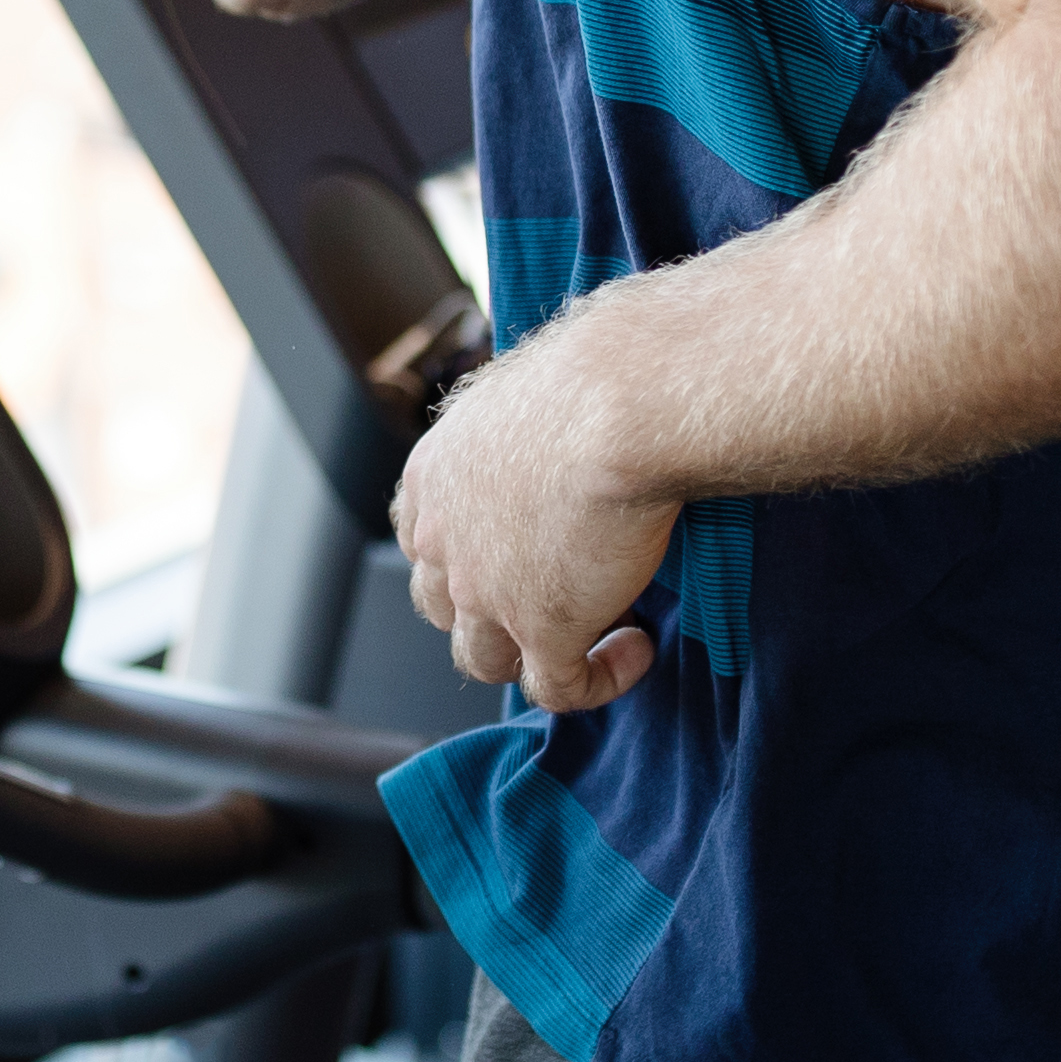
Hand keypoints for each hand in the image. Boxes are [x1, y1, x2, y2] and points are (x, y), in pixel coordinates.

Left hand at [391, 332, 672, 711]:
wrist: (621, 402)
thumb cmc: (595, 373)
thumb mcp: (531, 394)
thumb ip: (528, 434)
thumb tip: (569, 432)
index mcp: (433, 475)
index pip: (422, 541)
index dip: (465, 559)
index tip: (522, 550)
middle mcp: (443, 538)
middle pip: (445, 606)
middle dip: (493, 610)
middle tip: (561, 590)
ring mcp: (485, 594)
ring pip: (486, 658)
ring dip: (536, 654)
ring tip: (601, 629)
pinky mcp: (542, 630)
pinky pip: (558, 688)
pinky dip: (599, 679)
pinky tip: (638, 649)